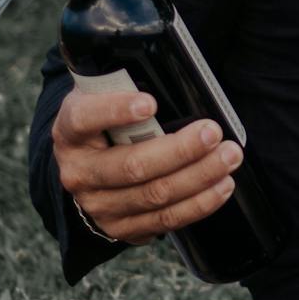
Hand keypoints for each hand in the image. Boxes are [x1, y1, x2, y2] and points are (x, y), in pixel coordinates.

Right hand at [53, 88, 241, 245]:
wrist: (87, 167)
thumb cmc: (105, 123)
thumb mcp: (101, 98)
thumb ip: (123, 85)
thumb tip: (174, 71)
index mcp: (70, 131)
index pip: (84, 118)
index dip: (116, 111)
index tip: (150, 103)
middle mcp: (79, 172)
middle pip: (132, 166)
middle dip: (180, 150)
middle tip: (212, 132)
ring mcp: (98, 205)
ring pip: (155, 195)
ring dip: (199, 176)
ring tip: (228, 157)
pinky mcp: (121, 228)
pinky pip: (166, 220)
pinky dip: (199, 203)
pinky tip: (221, 186)